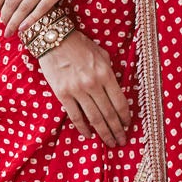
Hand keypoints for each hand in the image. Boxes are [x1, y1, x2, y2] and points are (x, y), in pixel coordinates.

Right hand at [37, 30, 131, 147]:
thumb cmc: (79, 44)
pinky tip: (89, 135)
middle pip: (109, 114)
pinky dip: (83, 128)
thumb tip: (115, 90)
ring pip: (94, 118)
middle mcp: (93, 84)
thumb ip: (109, 72)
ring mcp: (77, 90)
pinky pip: (75, 116)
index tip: (128, 125)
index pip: (120, 102)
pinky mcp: (62, 94)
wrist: (53, 38)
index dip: (125, 117)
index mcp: (105, 73)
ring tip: (110, 142)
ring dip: (104, 133)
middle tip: (121, 141)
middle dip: (117, 130)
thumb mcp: (101, 54)